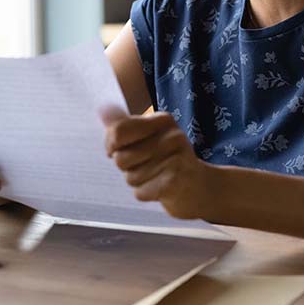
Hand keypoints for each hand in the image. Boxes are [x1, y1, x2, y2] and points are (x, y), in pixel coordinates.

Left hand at [100, 106, 211, 220]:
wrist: (201, 188)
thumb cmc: (168, 161)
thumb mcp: (149, 137)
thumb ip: (124, 126)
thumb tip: (102, 110)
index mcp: (163, 120)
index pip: (119, 130)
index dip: (111, 145)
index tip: (116, 149)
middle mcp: (172, 136)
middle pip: (121, 158)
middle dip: (127, 168)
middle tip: (146, 165)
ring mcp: (175, 158)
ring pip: (131, 177)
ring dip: (139, 182)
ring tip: (157, 176)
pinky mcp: (175, 182)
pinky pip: (140, 192)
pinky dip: (146, 194)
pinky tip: (162, 188)